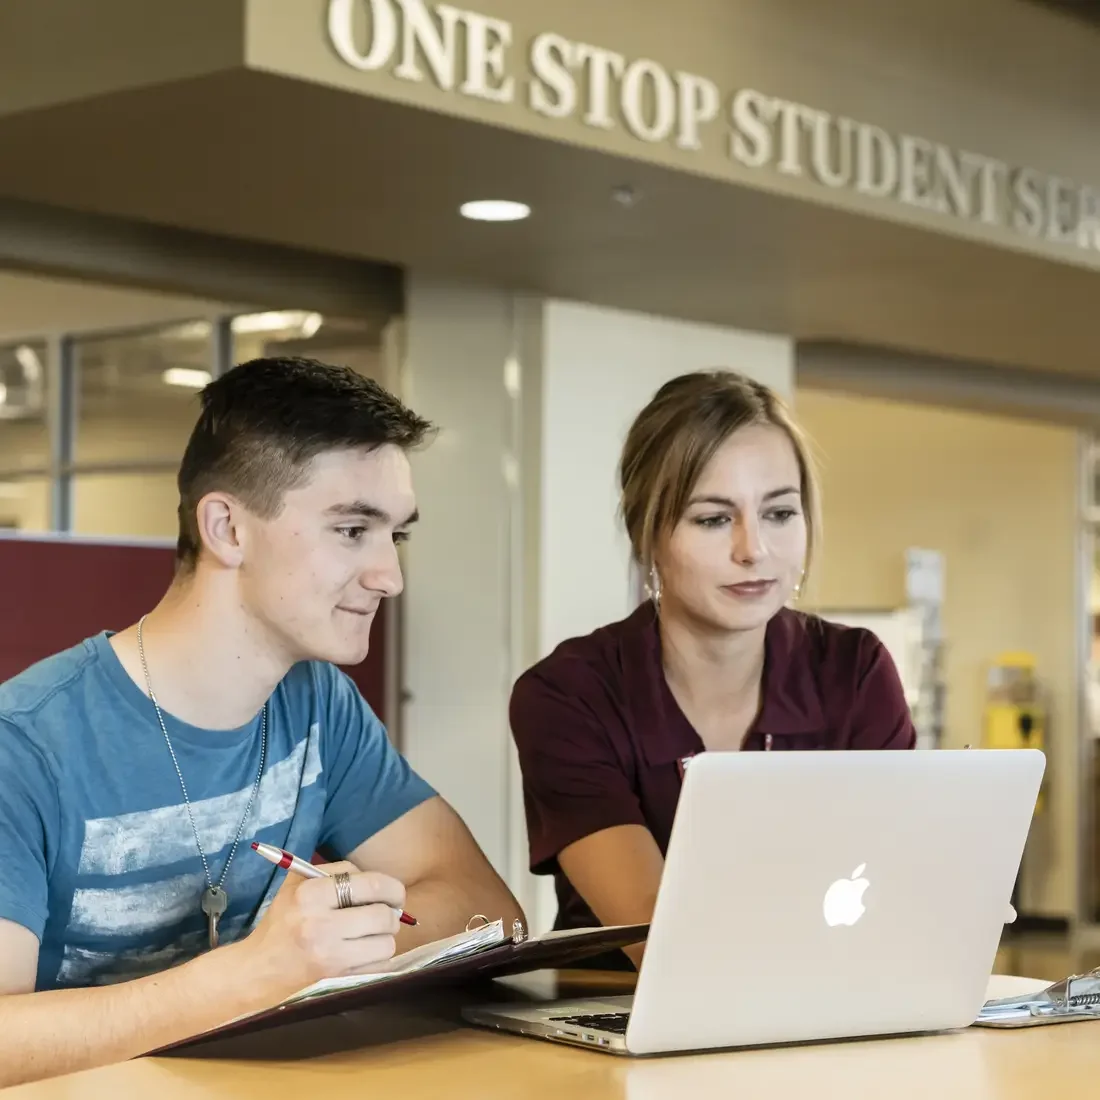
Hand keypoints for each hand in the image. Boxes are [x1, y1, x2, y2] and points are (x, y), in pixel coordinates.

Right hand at [238, 860, 406, 999]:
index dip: (391, 887)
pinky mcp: (335, 980)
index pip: (370, 884)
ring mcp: (329, 957)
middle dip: (391, 913)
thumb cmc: (282, 922)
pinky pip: (379, 966)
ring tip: (372, 935)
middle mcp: (320, 925)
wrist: (257, 970)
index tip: (394, 894)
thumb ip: (336, 872)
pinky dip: (378, 958)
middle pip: (382, 915)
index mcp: (310, 894)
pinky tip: (365, 953)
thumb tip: (377, 879)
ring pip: (386, 943)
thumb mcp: (298, 885)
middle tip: (387, 913)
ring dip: (385, 938)